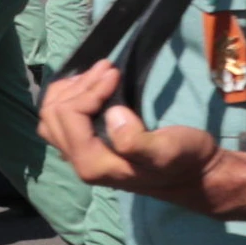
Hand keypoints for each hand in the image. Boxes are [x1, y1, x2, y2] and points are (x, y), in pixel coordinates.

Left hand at [39, 63, 223, 207]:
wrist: (193, 175)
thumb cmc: (182, 161)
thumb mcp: (165, 151)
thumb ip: (134, 139)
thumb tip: (111, 114)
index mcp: (92, 163)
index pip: (68, 116)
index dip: (88, 89)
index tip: (115, 73)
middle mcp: (80, 161)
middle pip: (52, 116)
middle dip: (77, 86)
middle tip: (107, 69)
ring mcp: (82, 155)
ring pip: (52, 118)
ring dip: (70, 90)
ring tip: (98, 74)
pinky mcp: (90, 147)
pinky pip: (64, 121)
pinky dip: (72, 98)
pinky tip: (93, 87)